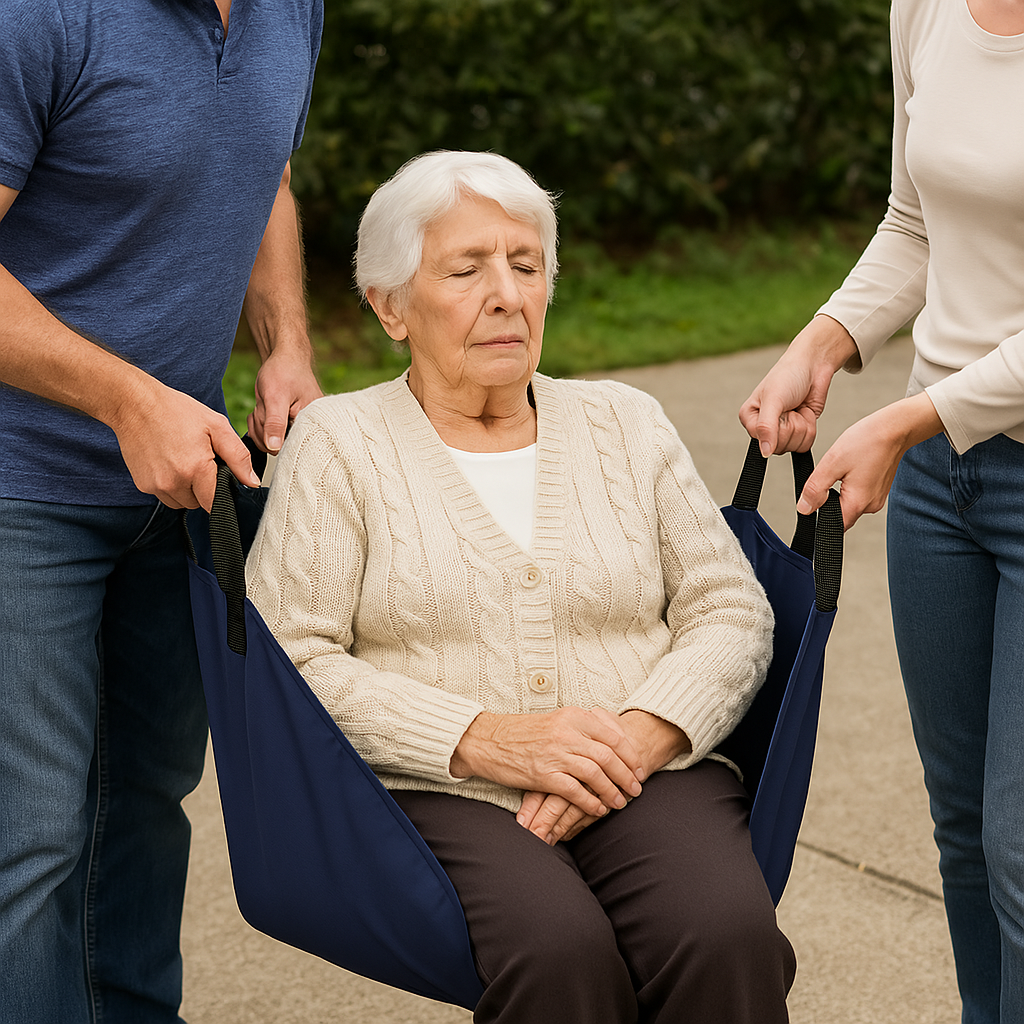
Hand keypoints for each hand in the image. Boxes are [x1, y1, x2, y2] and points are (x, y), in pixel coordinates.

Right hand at [111, 378, 258, 510]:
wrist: (135, 404)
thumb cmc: (177, 410)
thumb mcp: (216, 426)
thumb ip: (238, 457)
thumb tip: (252, 482)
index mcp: (195, 469)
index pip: (216, 504)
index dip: (222, 494)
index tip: (220, 478)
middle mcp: (173, 483)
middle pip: (199, 504)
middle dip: (205, 488)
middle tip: (201, 461)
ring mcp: (155, 486)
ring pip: (182, 502)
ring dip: (188, 490)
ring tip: (185, 461)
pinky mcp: (142, 485)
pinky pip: (165, 495)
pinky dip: (171, 485)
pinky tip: (170, 462)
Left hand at [247, 345, 321, 453]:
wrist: (284, 357)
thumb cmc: (284, 371)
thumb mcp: (276, 397)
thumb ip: (275, 424)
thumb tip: (274, 448)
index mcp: (311, 423)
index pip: (287, 446)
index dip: (270, 434)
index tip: (268, 412)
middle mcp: (307, 428)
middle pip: (274, 445)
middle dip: (263, 425)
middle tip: (266, 404)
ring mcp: (295, 426)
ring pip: (267, 440)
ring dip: (259, 421)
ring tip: (266, 403)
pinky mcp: (287, 424)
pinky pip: (267, 434)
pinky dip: (260, 421)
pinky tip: (264, 407)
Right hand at [515, 710, 690, 844]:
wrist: (487, 740)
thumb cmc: (522, 732)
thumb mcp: (556, 720)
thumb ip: (582, 728)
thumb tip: (610, 741)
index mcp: (573, 716)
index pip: (613, 735)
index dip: (630, 754)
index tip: (639, 768)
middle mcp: (566, 733)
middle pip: (609, 756)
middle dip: (627, 775)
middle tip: (636, 789)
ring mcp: (555, 754)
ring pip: (596, 774)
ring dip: (613, 791)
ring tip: (621, 802)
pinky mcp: (543, 775)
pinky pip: (575, 791)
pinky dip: (591, 802)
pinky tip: (598, 809)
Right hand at [739, 315, 857, 456]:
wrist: (813, 365)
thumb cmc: (788, 375)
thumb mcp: (774, 399)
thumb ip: (766, 427)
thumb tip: (764, 453)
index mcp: (749, 418)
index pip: (762, 441)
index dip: (777, 428)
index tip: (780, 409)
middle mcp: (763, 427)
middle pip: (779, 447)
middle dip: (792, 426)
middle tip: (790, 407)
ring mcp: (781, 430)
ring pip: (793, 446)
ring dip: (802, 426)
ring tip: (797, 408)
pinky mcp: (798, 431)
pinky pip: (805, 445)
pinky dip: (810, 428)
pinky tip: (805, 413)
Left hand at [794, 392, 943, 528]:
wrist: (895, 427)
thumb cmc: (868, 441)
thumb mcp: (832, 463)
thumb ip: (816, 489)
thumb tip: (804, 509)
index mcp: (858, 503)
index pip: (833, 526)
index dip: (819, 515)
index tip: (816, 496)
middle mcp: (871, 505)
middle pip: (840, 515)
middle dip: (829, 499)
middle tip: (833, 474)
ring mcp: (877, 498)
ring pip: (848, 503)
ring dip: (840, 490)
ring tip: (845, 467)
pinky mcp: (879, 489)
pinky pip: (858, 494)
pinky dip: (850, 484)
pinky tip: (853, 467)